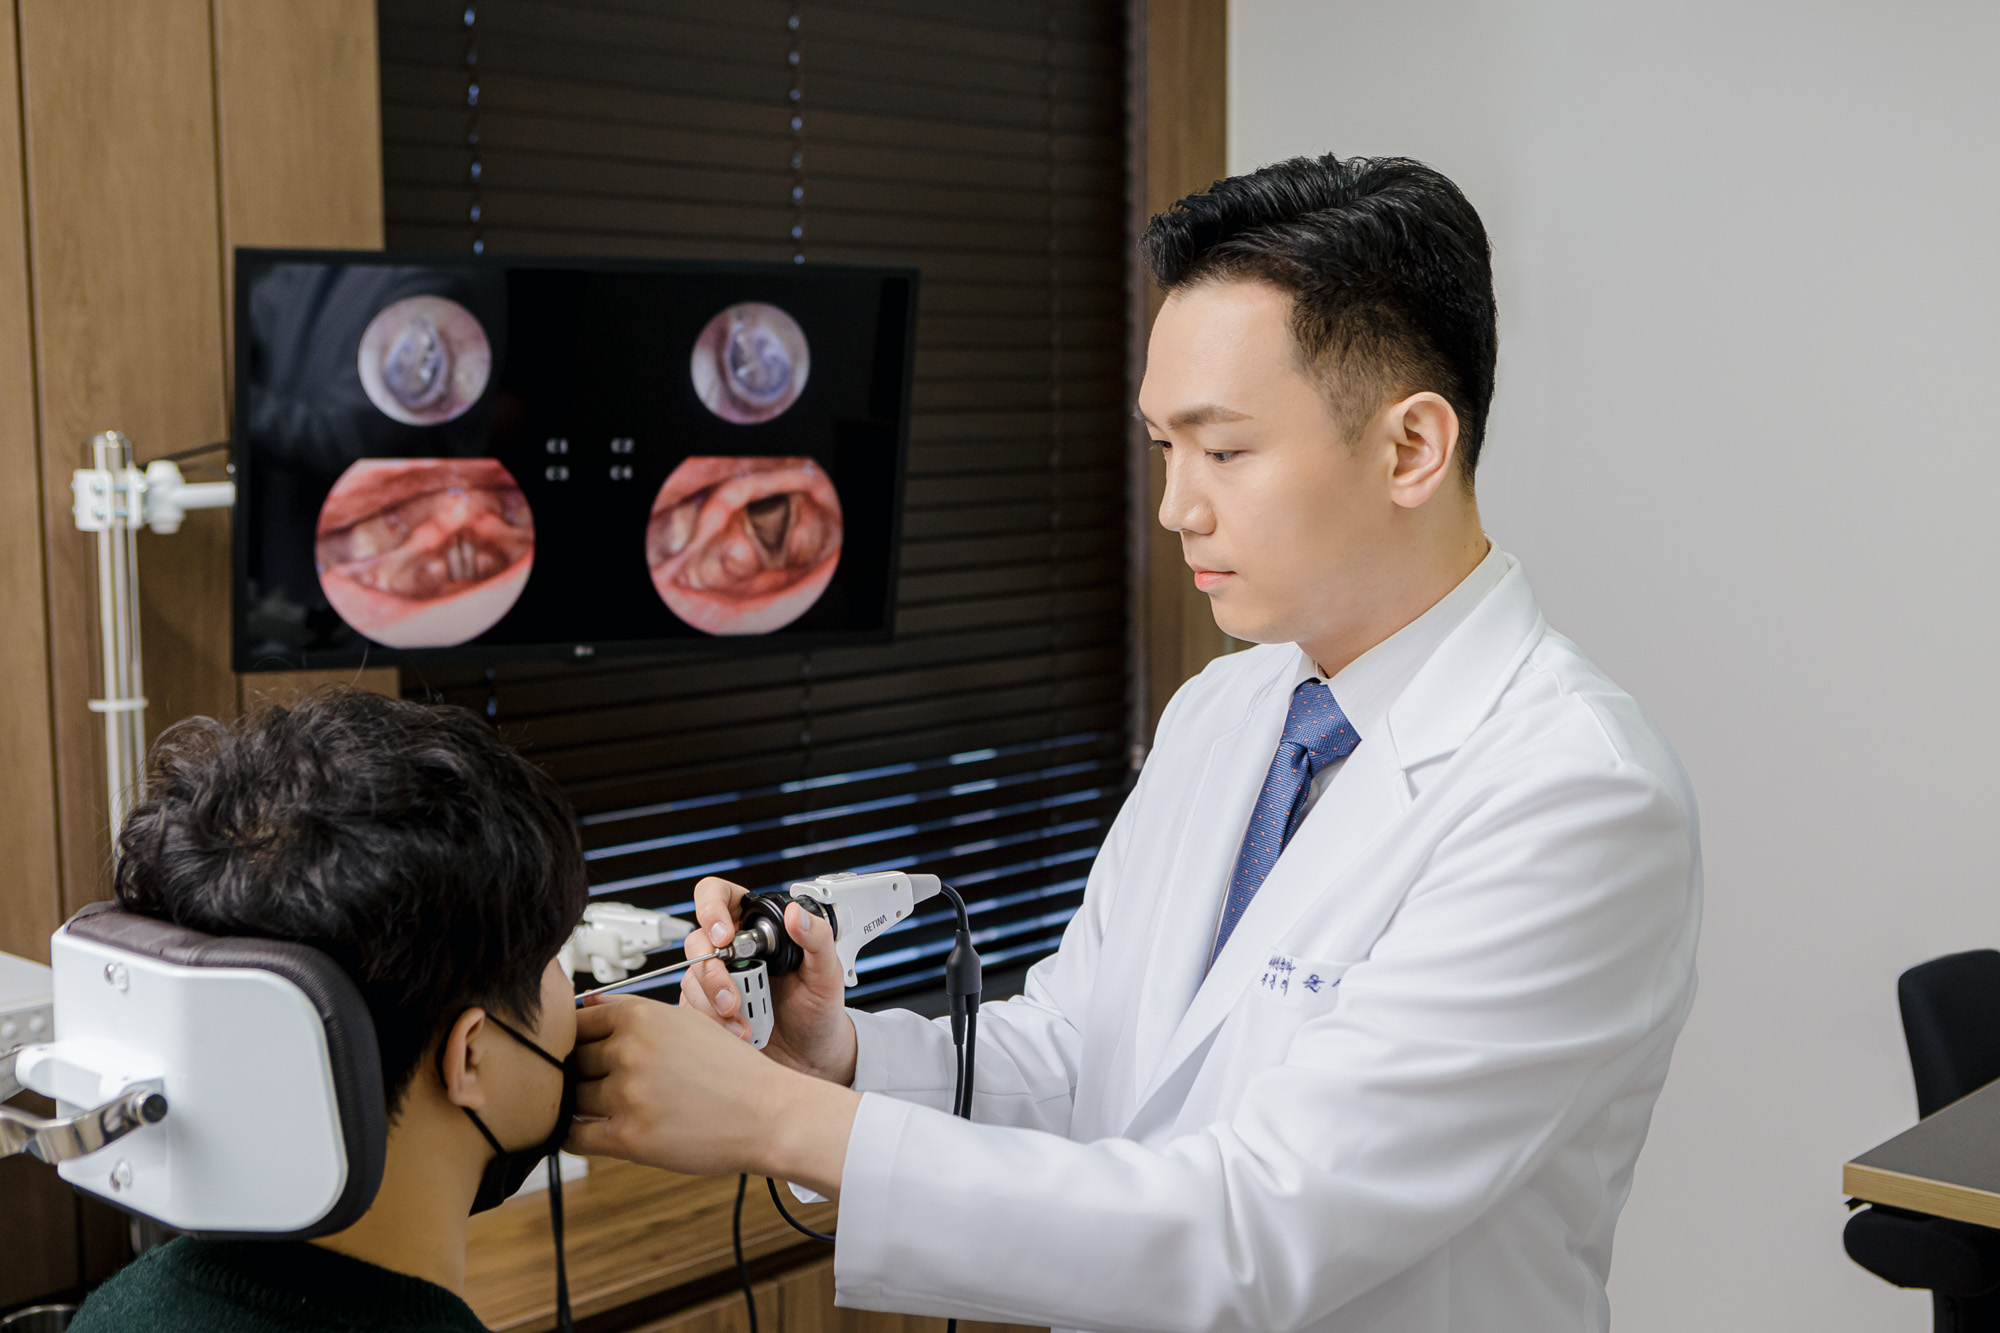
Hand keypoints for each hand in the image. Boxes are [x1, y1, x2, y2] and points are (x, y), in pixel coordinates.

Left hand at [568, 993, 857, 1197]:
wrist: (769, 1114)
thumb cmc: (732, 1070)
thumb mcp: (686, 1021)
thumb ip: (632, 1011)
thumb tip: (585, 1006)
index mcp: (640, 1016)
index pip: (575, 1022)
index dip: (575, 1039)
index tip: (580, 1052)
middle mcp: (629, 1050)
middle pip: (569, 1060)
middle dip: (578, 1073)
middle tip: (594, 1084)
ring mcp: (627, 1094)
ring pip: (570, 1098)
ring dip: (578, 1106)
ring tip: (603, 1109)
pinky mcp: (629, 1137)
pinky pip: (573, 1136)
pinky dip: (572, 1135)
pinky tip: (590, 1132)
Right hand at [680, 875, 858, 1083]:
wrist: (812, 1053)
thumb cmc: (819, 1007)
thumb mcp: (826, 971)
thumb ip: (817, 938)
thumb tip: (796, 913)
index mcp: (757, 928)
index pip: (717, 896)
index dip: (711, 909)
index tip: (724, 936)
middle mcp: (733, 950)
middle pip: (698, 942)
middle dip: (712, 973)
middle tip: (733, 998)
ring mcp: (719, 979)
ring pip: (691, 979)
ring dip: (713, 1004)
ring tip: (743, 1024)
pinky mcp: (709, 1008)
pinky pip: (692, 1009)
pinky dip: (712, 1023)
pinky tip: (739, 1032)